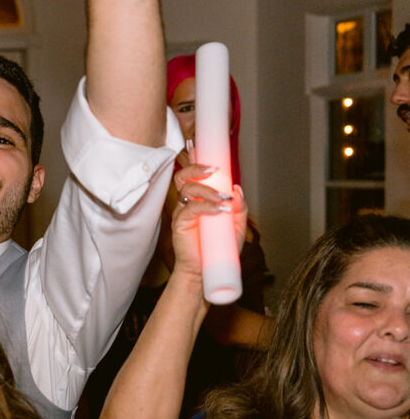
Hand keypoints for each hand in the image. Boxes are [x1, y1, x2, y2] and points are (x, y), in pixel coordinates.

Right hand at [170, 163, 246, 282]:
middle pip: (184, 176)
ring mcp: (182, 212)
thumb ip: (239, 206)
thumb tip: (237, 189)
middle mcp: (188, 203)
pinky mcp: (180, 224)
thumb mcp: (236, 225)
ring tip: (223, 200)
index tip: (200, 147)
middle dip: (197, 167)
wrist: (207, 271)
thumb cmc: (219, 249)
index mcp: (199, 199)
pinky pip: (190, 208)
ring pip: (188, 188)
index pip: (194, 175)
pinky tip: (218, 211)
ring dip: (207, 190)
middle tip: (213, 169)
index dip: (195, 160)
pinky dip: (205, 206)